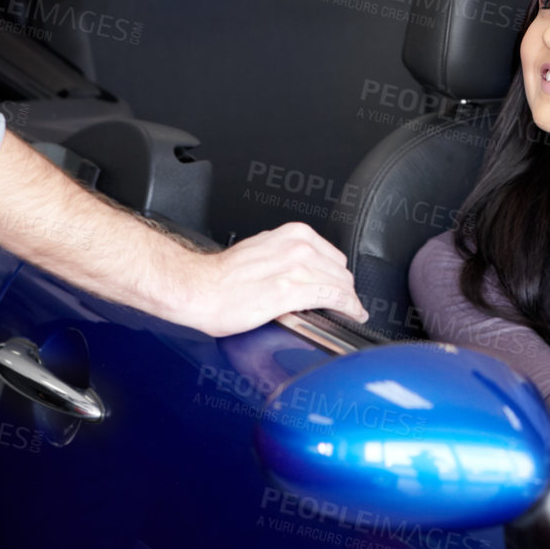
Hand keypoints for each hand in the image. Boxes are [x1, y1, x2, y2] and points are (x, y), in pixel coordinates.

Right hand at [181, 223, 368, 336]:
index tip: (344, 289)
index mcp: (293, 234)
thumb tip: (304, 270)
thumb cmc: (222, 276)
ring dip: (350, 301)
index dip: (341, 277)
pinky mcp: (290, 291)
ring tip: (350, 312)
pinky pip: (333, 298)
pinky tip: (351, 314)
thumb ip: (288, 256)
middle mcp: (298, 246)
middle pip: (341, 271)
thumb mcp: (264, 251)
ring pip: (341, 285)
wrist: (198, 288)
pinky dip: (348, 307)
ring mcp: (296, 267)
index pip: (334, 257)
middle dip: (346, 290)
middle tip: (346, 305)